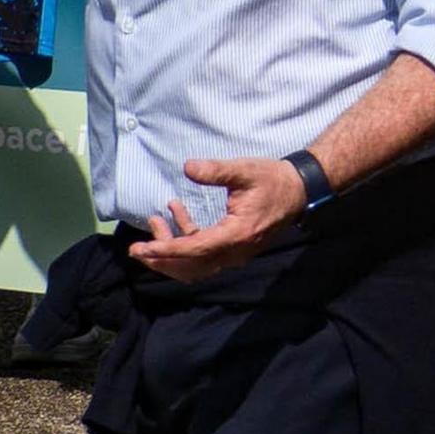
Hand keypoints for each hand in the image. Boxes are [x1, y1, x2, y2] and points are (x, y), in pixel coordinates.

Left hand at [130, 155, 304, 277]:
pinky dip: (186, 240)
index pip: (193, 250)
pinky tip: (176, 213)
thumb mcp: (245, 170)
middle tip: (135, 249)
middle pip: (189, 267)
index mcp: (235, 235)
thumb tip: (188, 167)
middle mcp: (234, 252)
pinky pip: (203, 254)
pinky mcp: (233, 248)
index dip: (164, 249)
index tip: (140, 248)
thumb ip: (216, 171)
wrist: (299, 190)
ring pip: (194, 264)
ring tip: (154, 221)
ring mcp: (235, 253)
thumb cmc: (272, 179)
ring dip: (171, 249)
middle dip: (160, 258)